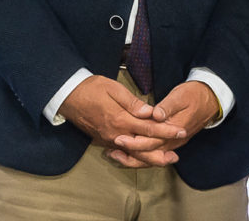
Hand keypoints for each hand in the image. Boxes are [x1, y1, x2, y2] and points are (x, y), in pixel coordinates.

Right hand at [57, 75, 184, 150]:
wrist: (68, 96)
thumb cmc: (92, 88)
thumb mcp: (114, 89)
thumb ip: (133, 103)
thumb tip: (150, 112)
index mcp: (120, 119)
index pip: (148, 128)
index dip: (166, 131)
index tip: (181, 131)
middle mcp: (115, 134)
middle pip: (141, 149)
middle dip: (159, 153)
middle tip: (175, 157)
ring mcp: (108, 139)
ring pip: (131, 153)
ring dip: (148, 158)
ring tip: (164, 160)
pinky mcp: (103, 140)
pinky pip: (122, 151)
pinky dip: (134, 155)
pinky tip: (144, 156)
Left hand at [107, 81, 219, 167]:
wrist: (211, 100)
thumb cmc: (194, 95)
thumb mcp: (181, 96)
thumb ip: (167, 106)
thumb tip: (155, 114)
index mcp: (175, 129)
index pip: (151, 141)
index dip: (134, 142)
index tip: (118, 139)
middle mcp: (173, 141)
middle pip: (149, 154)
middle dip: (129, 153)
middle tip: (111, 149)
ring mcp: (173, 143)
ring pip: (151, 157)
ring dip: (133, 158)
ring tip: (115, 154)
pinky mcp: (171, 142)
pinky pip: (154, 154)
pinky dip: (140, 156)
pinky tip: (128, 153)